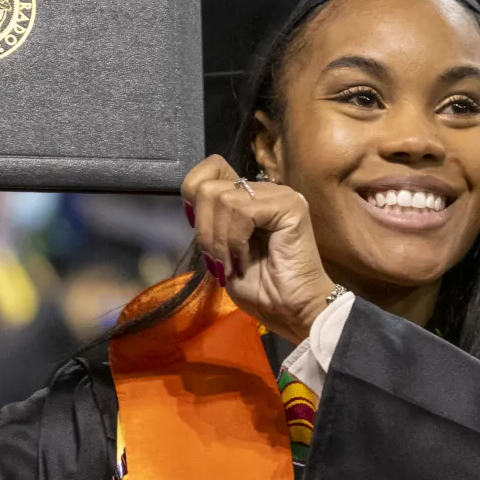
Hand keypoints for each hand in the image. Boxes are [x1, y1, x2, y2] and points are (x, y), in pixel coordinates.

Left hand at [181, 155, 335, 344]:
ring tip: (233, 265)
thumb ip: (209, 222)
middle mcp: (264, 190)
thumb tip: (189, 206)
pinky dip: (235, 241)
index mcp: (248, 197)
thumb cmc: (259, 289)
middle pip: (208, 187)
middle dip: (205, 231)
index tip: (205, 236)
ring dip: (220, 241)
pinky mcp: (289, 205)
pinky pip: (242, 211)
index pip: (210, 168)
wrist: (290, 311)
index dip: (194, 198)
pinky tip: (245, 261)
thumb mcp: (220, 251)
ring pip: (222, 198)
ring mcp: (279, 195)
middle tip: (219, 261)